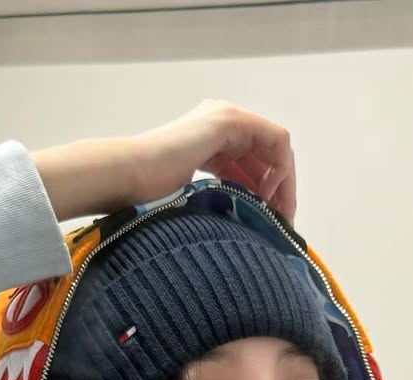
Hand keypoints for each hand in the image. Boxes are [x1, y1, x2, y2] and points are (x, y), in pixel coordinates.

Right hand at [31, 100, 295, 223]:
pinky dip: (280, 169)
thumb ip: (219, 198)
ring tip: (277, 216)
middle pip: (268, 155)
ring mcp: (225, 117)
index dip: (268, 190)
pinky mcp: (228, 121)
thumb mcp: (196, 198)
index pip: (254, 161)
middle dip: (280, 189)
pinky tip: (267, 196)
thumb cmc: (149, 196)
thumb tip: (241, 229)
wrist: (128, 177)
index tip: (269, 223)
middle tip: (281, 224)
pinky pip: (275, 140)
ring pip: (276, 148)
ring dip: (283, 183)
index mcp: (211, 138)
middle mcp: (222, 122)